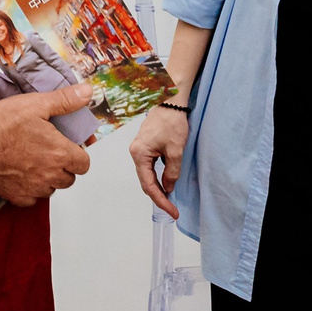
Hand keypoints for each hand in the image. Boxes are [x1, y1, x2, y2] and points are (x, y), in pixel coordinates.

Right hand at [0, 85, 93, 205]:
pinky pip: (33, 198)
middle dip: (64, 166)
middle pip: (70, 178)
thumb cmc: (2, 124)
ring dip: (48, 178)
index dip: (78, 154)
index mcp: (59, 152)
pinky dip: (31, 189)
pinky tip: (21, 173)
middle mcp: (50, 174)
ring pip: (52, 188)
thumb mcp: (36, 104)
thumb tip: (86, 92)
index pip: (84, 164)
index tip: (68, 147)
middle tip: (49, 151)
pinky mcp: (18, 196)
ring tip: (34, 161)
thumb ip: (65, 100)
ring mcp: (34, 188)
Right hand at [129, 103, 188, 218]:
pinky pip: (150, 165)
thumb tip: (169, 187)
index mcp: (139, 154)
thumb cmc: (172, 120)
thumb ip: (172, 171)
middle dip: (159, 196)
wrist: (170, 100)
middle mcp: (136, 152)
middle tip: (173, 208)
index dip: (161, 200)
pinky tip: (167, 182)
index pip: (149, 185)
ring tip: (171, 199)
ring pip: (148, 174)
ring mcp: (140, 148)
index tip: (172, 211)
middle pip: (146, 181)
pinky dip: (158, 176)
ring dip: (159, 187)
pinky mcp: (146, 145)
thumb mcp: (175, 150)